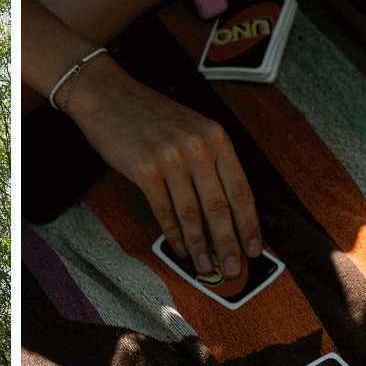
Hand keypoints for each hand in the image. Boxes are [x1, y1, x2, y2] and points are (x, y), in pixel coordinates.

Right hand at [64, 55, 261, 275]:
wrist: (110, 97)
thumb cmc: (151, 116)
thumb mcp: (193, 130)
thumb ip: (211, 163)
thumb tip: (225, 210)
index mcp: (217, 137)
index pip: (242, 189)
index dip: (250, 224)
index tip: (254, 247)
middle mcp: (198, 147)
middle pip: (220, 207)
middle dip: (228, 244)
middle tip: (233, 268)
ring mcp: (172, 159)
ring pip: (193, 214)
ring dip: (200, 246)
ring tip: (206, 266)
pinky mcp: (146, 171)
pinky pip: (164, 211)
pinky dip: (174, 234)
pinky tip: (180, 248)